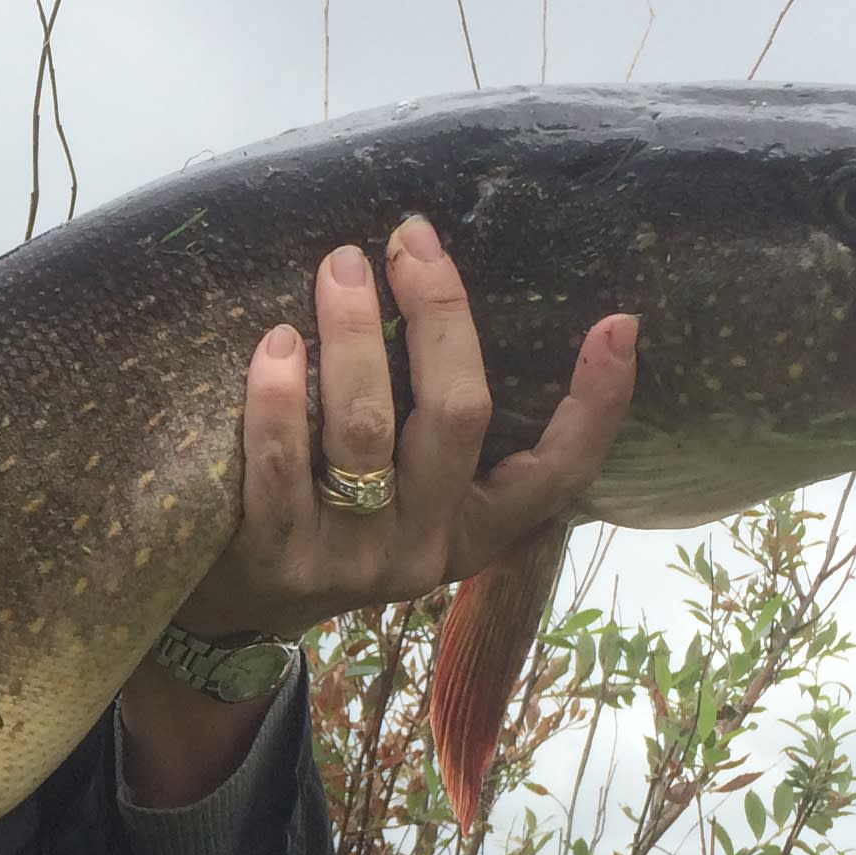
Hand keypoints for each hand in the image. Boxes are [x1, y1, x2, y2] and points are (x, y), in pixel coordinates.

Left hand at [169, 216, 637, 642]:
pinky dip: (278, 397)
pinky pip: (281, 465)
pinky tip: (276, 343)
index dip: (597, 405)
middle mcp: (424, 548)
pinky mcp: (278, 559)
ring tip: (339, 269)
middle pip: (457, 417)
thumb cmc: (330, 516)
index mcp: (473, 529)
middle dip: (439, 317)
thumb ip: (433, 420)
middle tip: (409, 243)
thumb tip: (449, 292)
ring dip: (353, 337)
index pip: (558, 472)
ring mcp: (352, 559)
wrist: (236, 611)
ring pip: (366, 432)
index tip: (618, 326)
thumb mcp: (404, 490)